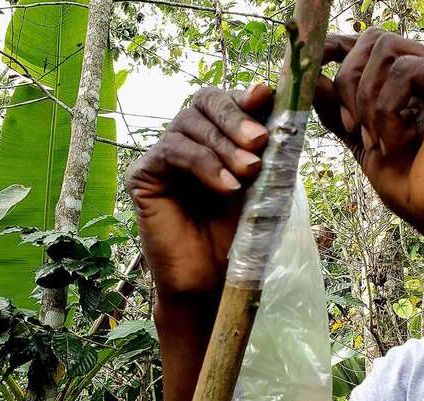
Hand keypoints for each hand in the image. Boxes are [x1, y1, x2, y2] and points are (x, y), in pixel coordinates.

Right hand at [125, 85, 273, 302]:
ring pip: (189, 123)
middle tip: (260, 142)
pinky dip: (203, 164)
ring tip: (249, 173)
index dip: (245, 96)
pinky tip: (226, 187)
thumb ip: (269, 151)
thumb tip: (280, 109)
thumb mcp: (264, 186)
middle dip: (236, 117)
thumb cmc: (239, 236)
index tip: (266, 96)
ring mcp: (162, 155)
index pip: (227, 101)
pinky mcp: (143, 174)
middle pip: (205, 101)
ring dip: (224, 145)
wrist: (213, 280)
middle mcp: (187, 139)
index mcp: (216, 137)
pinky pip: (172, 151)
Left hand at [314, 30, 423, 241]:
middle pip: (374, 40)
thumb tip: (313, 78)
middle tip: (354, 128)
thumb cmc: (410, 186)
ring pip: (385, 52)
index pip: (372, 44)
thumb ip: (339, 109)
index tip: (312, 64)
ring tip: (379, 142)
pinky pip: (405, 71)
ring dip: (368, 104)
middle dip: (350, 84)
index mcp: (417, 79)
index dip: (338, 48)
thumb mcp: (361, 141)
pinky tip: (398, 141)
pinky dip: (388, 111)